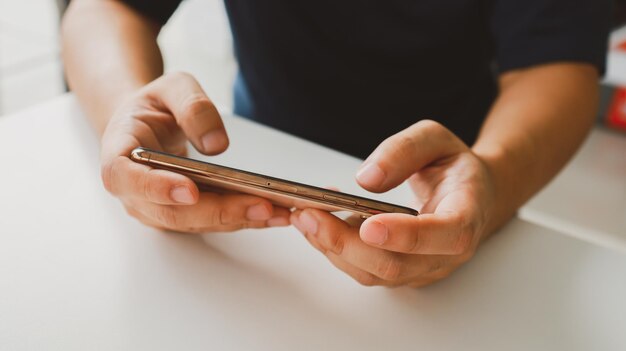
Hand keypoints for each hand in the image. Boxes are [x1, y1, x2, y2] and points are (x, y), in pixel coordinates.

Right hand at [100, 72, 290, 232]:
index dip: (156, 188)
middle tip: (262, 205)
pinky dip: (243, 218)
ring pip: (197, 222)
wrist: (147, 126)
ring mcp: (157, 210)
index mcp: (118, 157)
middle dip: (220, 211)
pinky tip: (276, 213)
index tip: (190, 189)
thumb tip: (216, 145)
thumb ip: (192, 107)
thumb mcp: (171, 88)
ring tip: (281, 211)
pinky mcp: (182, 216)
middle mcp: (135, 193)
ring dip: (240, 220)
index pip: (127, 178)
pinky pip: (212, 221)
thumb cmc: (154, 107)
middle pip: (173, 212)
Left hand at [291, 120, 498, 286]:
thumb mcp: (435, 139)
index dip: (407, 236)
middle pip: (396, 265)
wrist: (469, 196)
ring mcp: (424, 269)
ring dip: (334, 249)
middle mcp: (447, 253)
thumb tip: (367, 179)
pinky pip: (367, 271)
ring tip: (305, 217)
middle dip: (346, 243)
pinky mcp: (403, 273)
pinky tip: (320, 225)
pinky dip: (338, 251)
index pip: (444, 235)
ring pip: (375, 274)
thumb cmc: (453, 167)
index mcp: (466, 216)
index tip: (369, 225)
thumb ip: (405, 150)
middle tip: (310, 215)